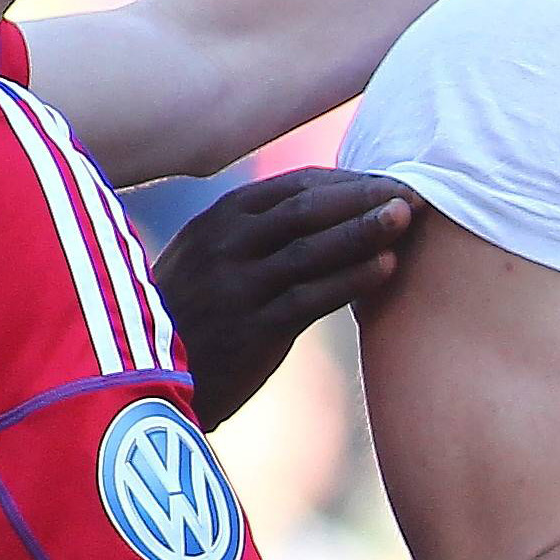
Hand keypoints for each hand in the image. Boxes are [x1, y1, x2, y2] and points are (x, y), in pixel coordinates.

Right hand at [156, 169, 412, 426]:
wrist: (145, 378)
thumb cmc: (192, 315)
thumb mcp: (210, 257)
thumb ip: (259, 231)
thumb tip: (334, 209)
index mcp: (220, 218)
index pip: (296, 186)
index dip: (350, 181)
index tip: (391, 181)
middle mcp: (227, 244)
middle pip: (307, 208)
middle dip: (363, 196)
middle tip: (414, 191)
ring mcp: (238, 286)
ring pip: (311, 248)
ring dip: (364, 230)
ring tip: (408, 217)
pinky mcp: (252, 329)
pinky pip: (310, 297)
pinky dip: (350, 279)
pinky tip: (386, 267)